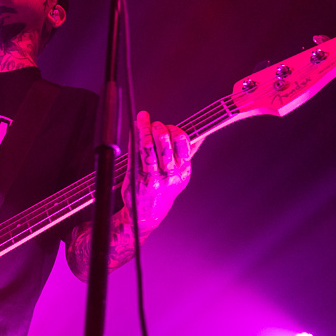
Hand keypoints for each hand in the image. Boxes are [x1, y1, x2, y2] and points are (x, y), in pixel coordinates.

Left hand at [129, 110, 193, 227]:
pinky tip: (134, 130)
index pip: (183, 143)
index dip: (175, 130)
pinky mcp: (137, 178)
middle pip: (165, 143)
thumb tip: (201, 136)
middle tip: (155, 123)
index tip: (168, 126)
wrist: (146, 215)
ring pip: (148, 146)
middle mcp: (169, 175)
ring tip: (142, 119)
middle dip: (159, 128)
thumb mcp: (180, 176)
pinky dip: (134, 138)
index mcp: (183, 171)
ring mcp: (152, 177)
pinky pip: (135, 153)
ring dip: (144, 128)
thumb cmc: (163, 191)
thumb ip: (188, 155)